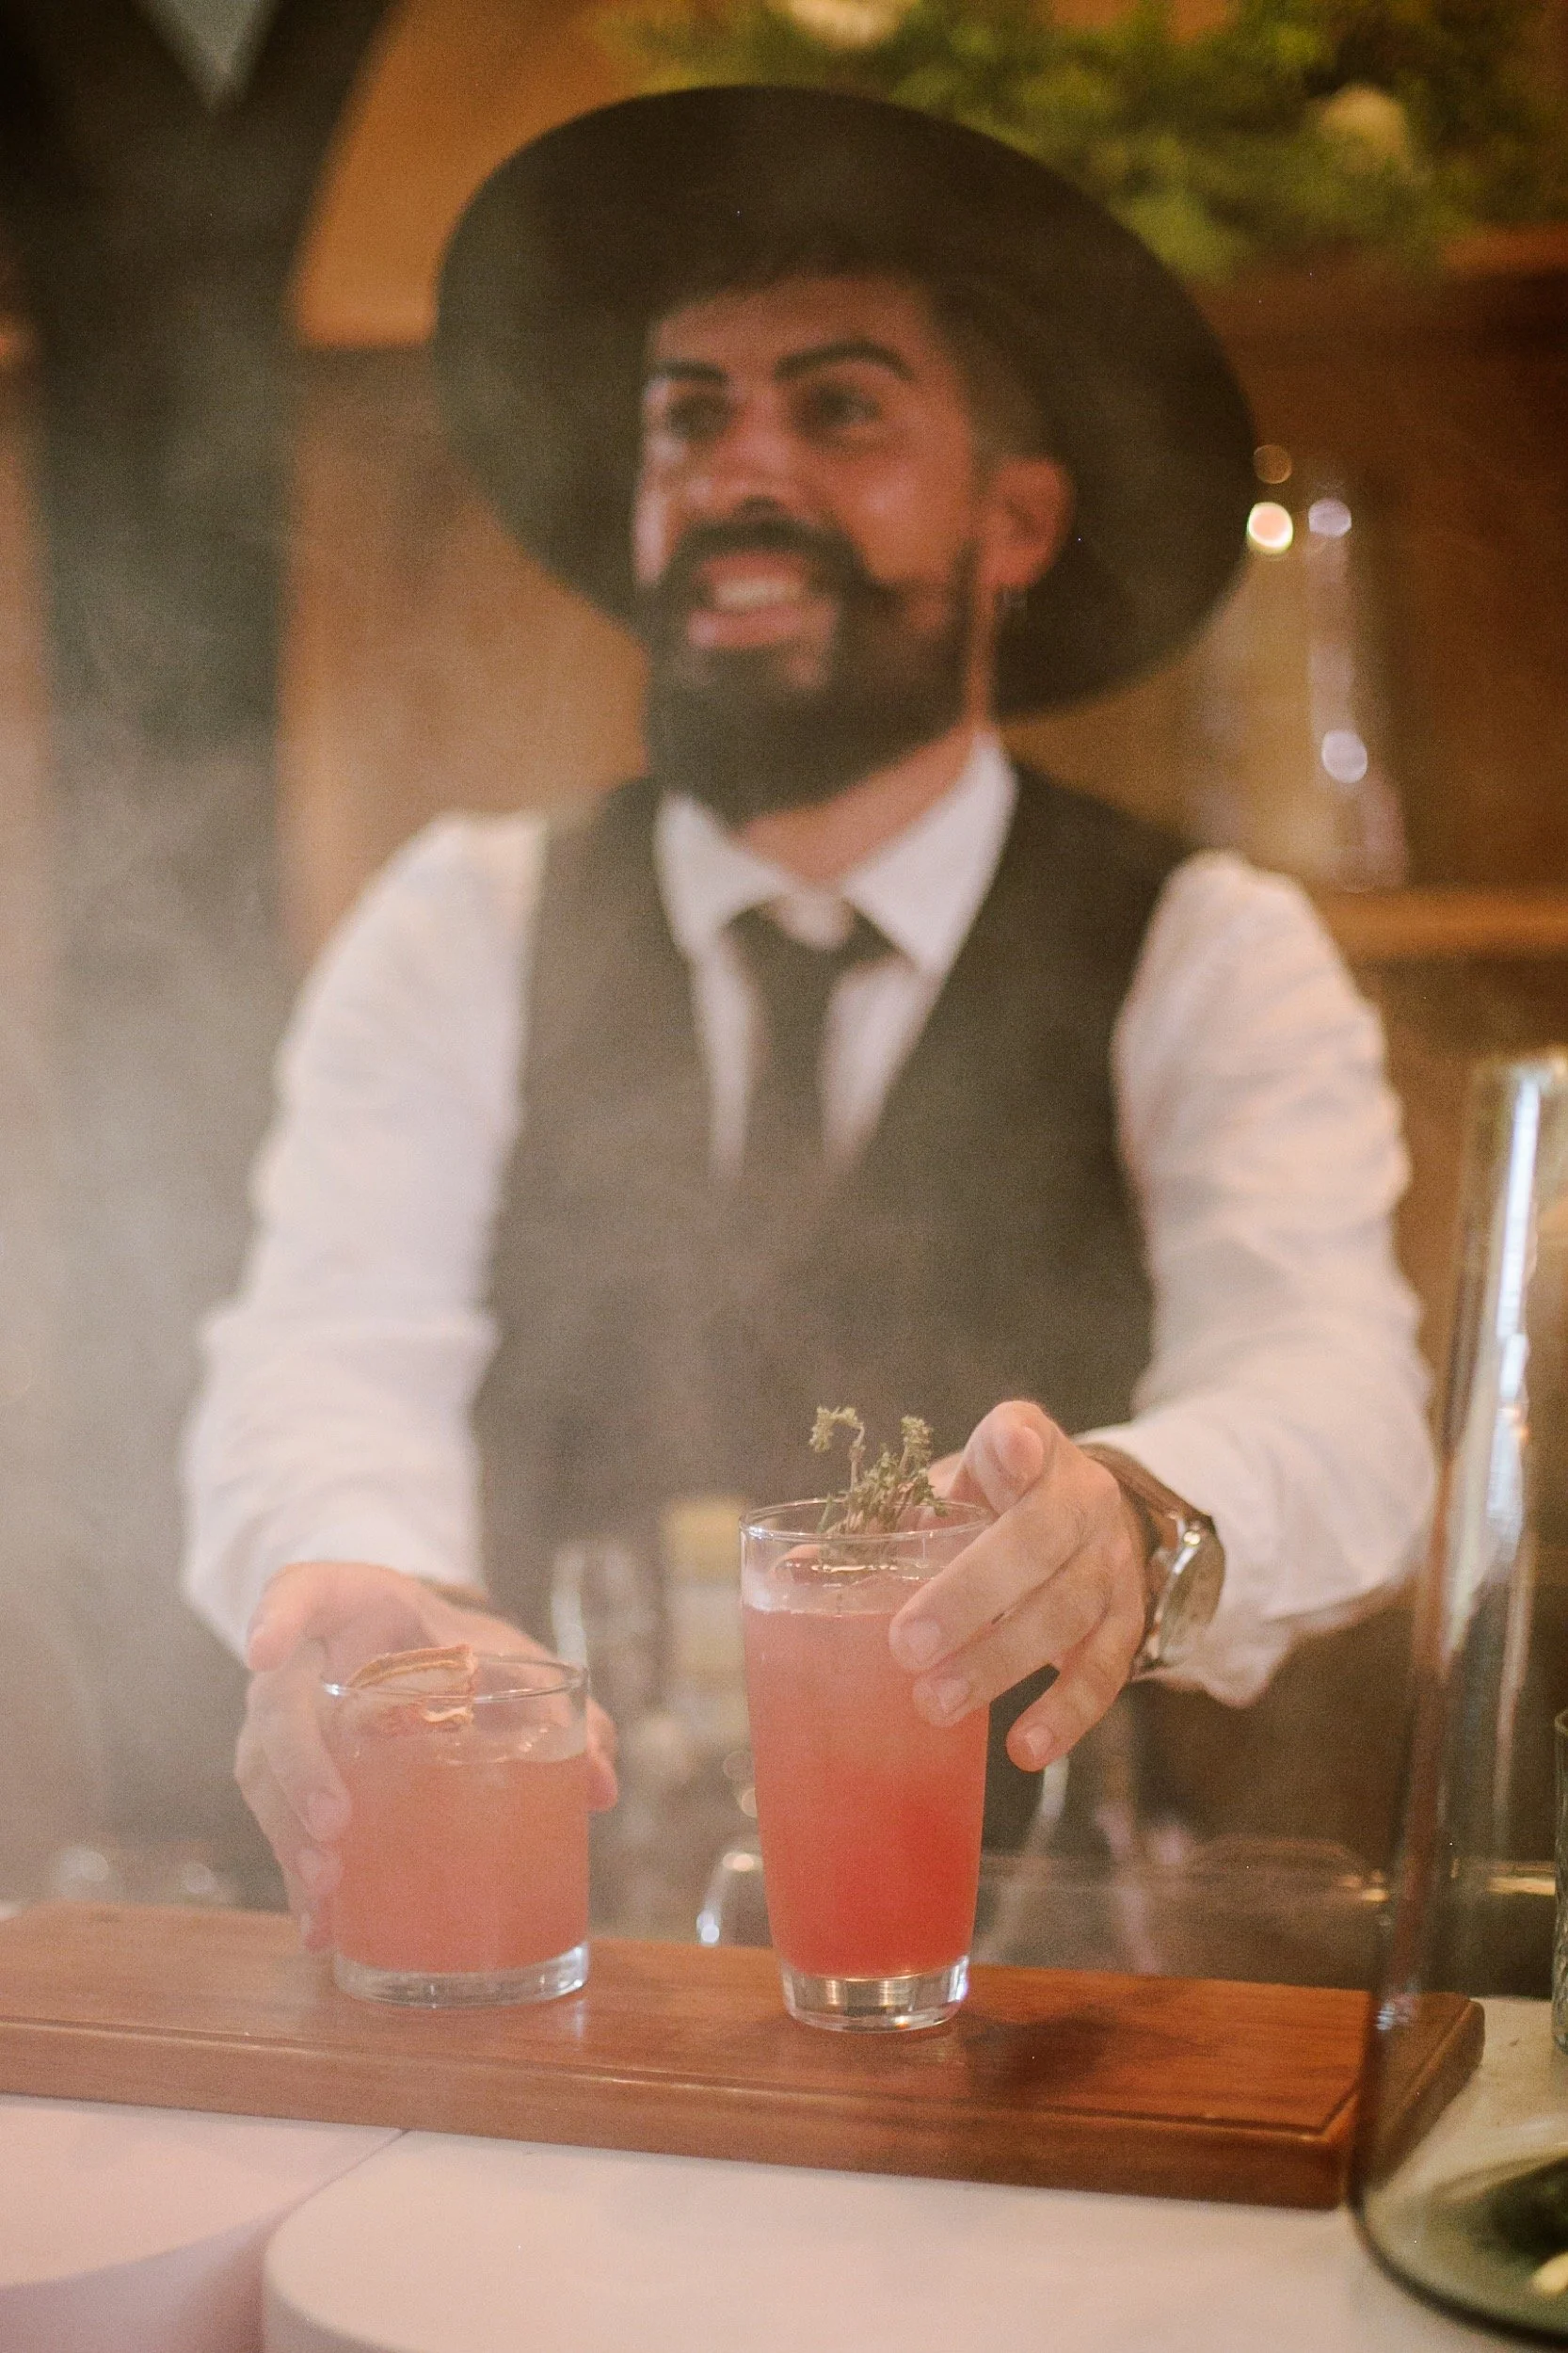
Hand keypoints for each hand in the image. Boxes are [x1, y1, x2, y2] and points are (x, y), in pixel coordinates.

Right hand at [238, 1561, 618, 1949]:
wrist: (435, 1661)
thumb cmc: (467, 1651)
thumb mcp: (511, 1658)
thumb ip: (563, 1707)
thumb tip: (602, 1783)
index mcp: (358, 1606)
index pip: (301, 1588)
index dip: (276, 1614)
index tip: (265, 1653)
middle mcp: (309, 1659)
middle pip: (275, 1700)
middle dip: (297, 1763)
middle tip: (336, 1823)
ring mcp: (289, 1718)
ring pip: (262, 1769)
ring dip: (287, 1831)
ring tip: (329, 1888)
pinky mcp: (289, 1776)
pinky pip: (277, 1821)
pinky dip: (295, 1875)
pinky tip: (319, 1925)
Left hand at [888, 1400, 1148, 1772]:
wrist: (1083, 1523)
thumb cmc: (992, 1508)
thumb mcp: (944, 1495)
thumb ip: (883, 1525)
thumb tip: (792, 1571)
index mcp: (1025, 1448)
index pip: (1021, 1433)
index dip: (1016, 1447)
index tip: (1010, 1455)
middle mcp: (1080, 1497)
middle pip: (1037, 1540)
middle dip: (970, 1594)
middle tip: (905, 1647)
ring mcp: (1110, 1559)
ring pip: (1067, 1610)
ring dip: (1000, 1663)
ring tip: (936, 1704)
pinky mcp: (1127, 1619)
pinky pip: (1105, 1669)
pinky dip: (1065, 1712)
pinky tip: (1024, 1748)